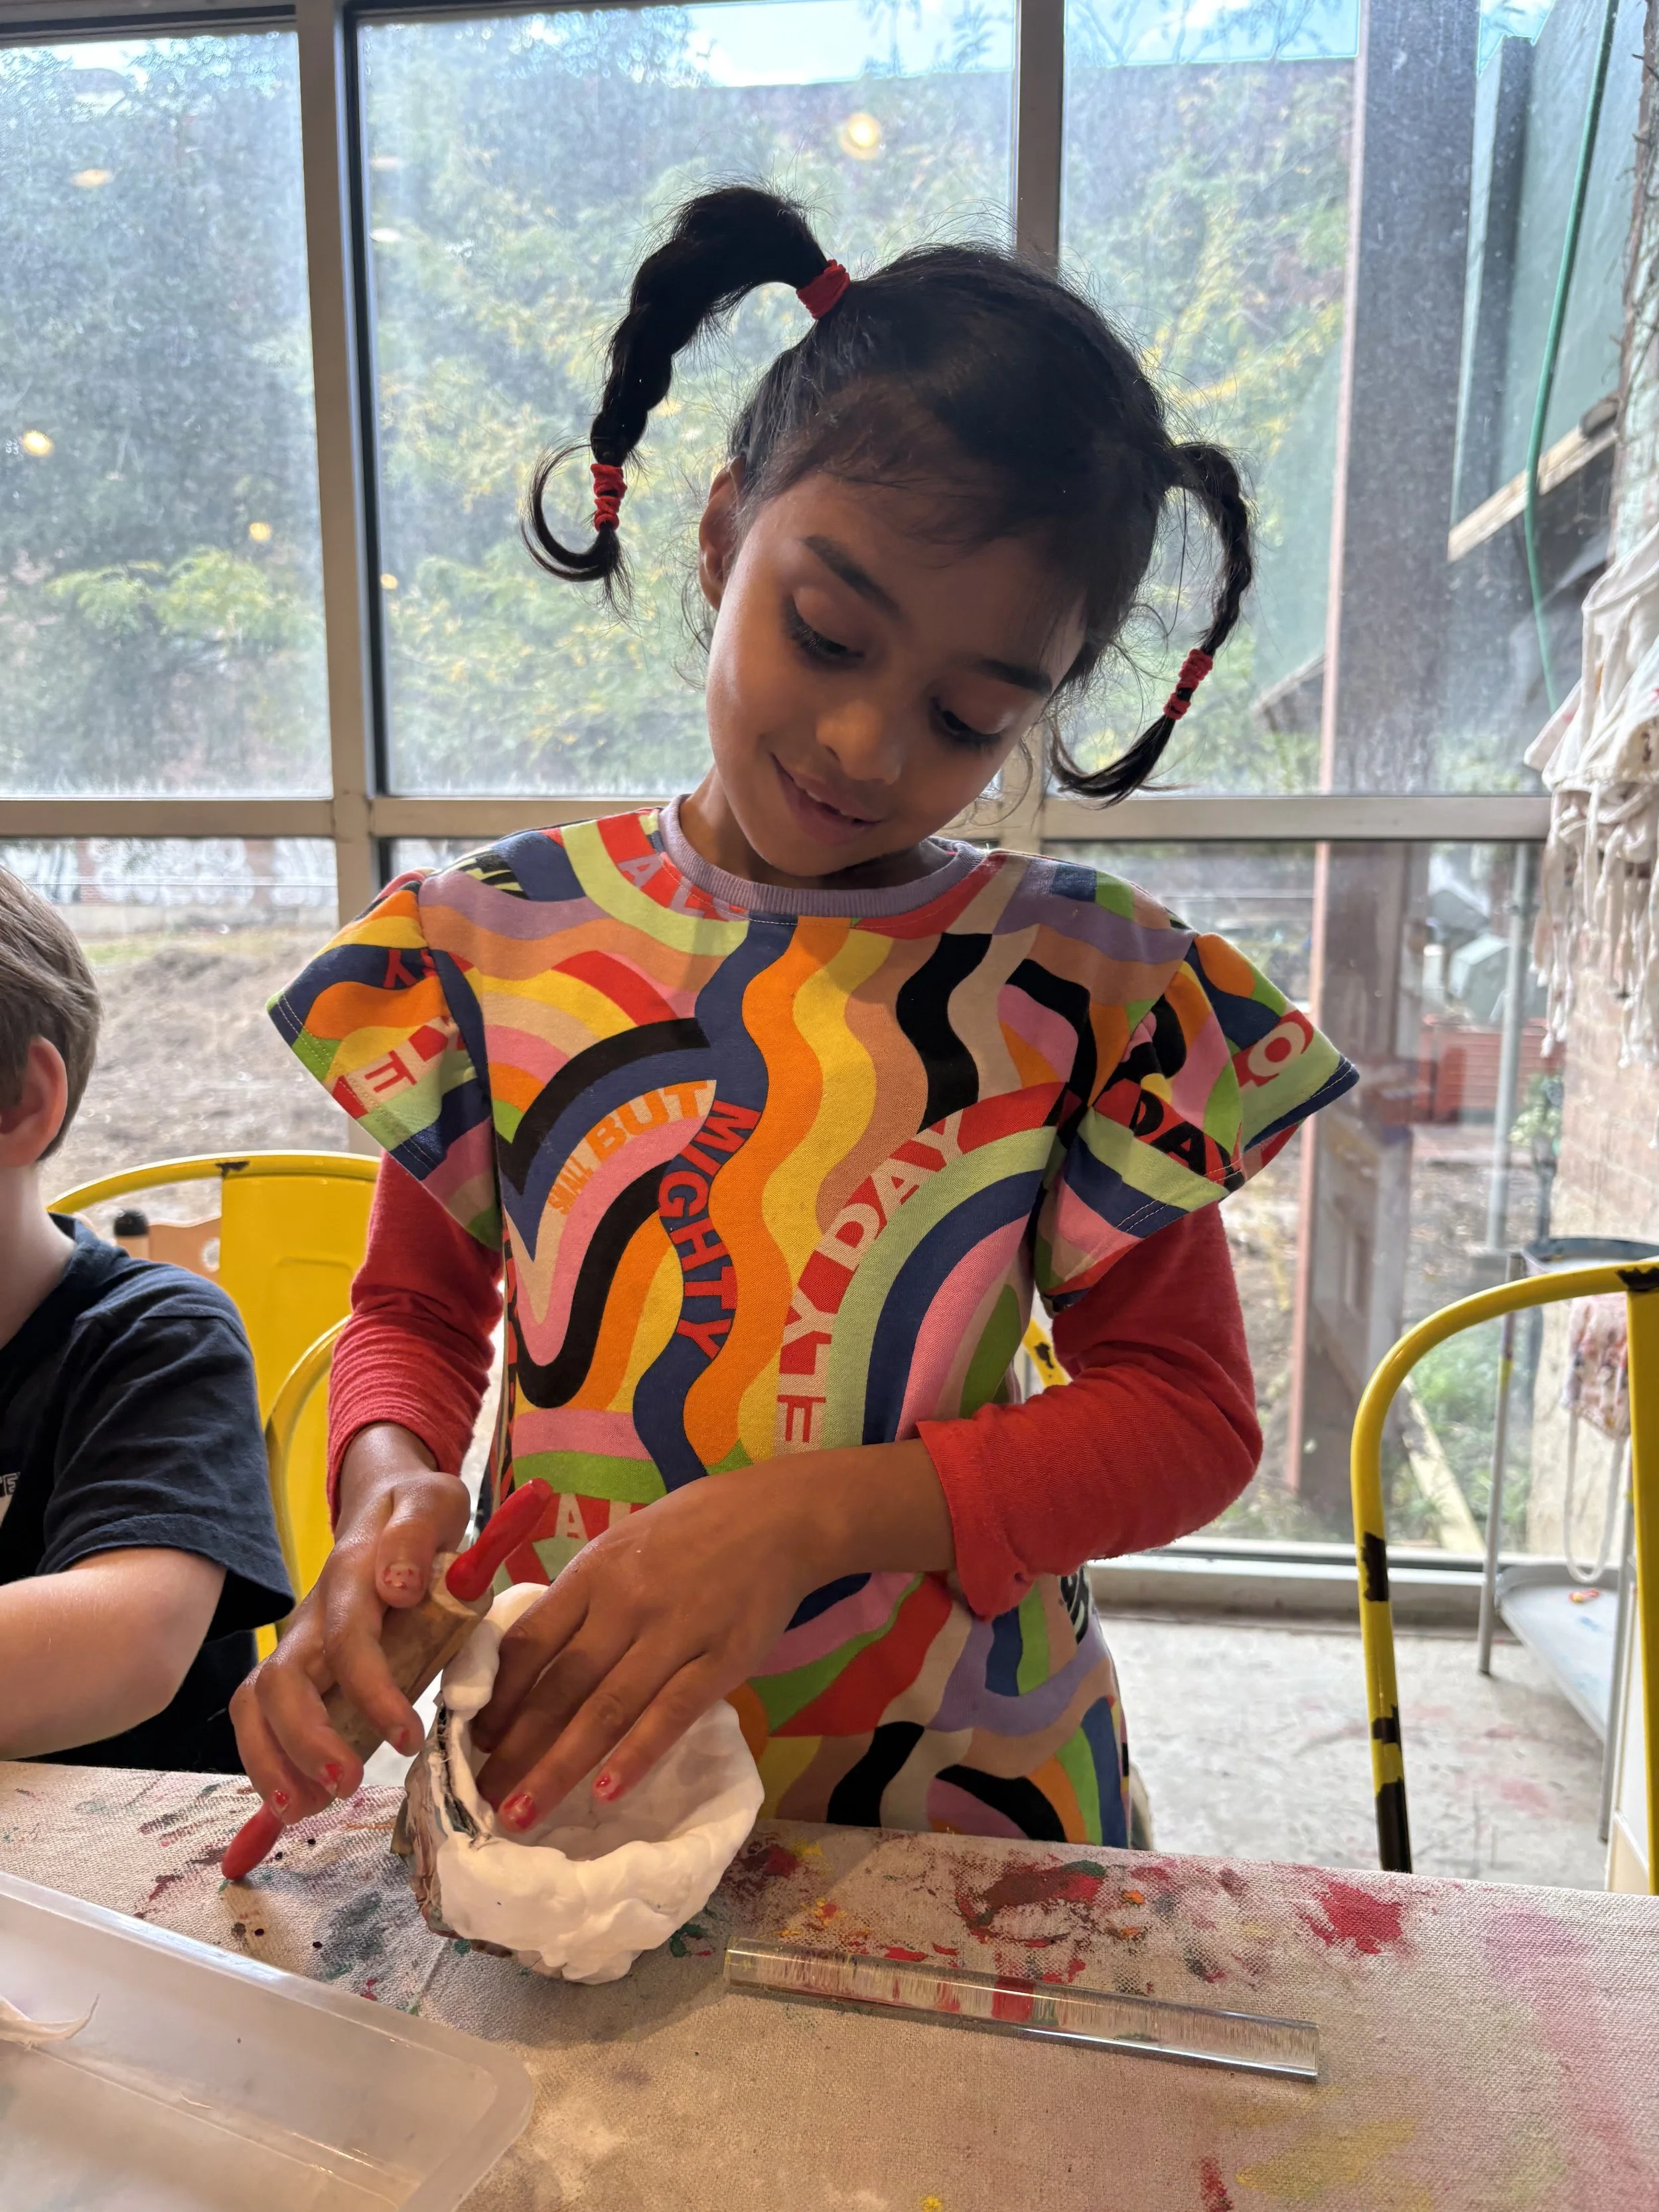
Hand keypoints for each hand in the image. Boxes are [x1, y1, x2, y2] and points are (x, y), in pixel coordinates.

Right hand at [230, 1424, 468, 1820]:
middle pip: (282, 1680)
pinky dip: (266, 1763)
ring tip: (304, 1811)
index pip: (349, 1638)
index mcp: (352, 1575)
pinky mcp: (296, 1665)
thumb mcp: (434, 1503)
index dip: (372, 1691)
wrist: (387, 1500)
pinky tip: (290, 1806)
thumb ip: (418, 1537)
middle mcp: (313, 1614)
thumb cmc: (420, 1513)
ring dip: (272, 1761)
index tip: (407, 1737)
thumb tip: (397, 1586)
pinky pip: (261, 1716)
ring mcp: (298, 1641)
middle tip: (348, 1787)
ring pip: (256, 1703)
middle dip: (307, 1740)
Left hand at [471, 1439, 952, 1828]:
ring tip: (522, 1813)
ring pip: (606, 1708)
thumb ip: (580, 1600)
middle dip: (515, 1748)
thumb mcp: (622, 1546)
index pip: (529, 1643)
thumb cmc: (691, 1531)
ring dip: (559, 1766)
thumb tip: (529, 1659)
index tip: (471, 1741)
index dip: (497, 1698)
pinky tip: (606, 1792)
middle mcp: (625, 1603)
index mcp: (593, 1574)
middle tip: (481, 1797)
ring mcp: (675, 1632)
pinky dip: (637, 1754)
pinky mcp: (721, 1659)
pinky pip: (672, 1713)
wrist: (777, 1516)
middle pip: (559, 1686)